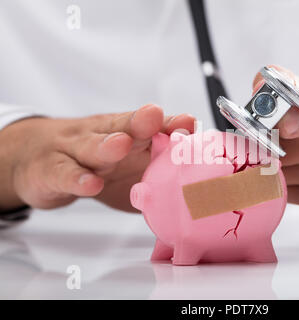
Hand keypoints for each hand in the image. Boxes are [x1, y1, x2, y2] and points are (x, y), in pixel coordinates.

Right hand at [0, 105, 194, 211]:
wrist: (37, 158)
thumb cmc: (95, 161)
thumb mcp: (128, 162)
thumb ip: (158, 169)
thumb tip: (198, 185)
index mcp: (125, 133)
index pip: (150, 127)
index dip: (169, 125)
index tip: (188, 123)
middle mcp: (102, 135)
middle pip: (121, 127)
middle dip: (140, 123)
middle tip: (155, 117)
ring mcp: (74, 151)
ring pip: (91, 146)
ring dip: (107, 145)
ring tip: (121, 145)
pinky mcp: (50, 171)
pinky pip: (64, 174)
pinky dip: (77, 179)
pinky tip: (90, 183)